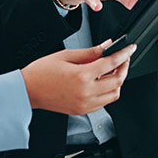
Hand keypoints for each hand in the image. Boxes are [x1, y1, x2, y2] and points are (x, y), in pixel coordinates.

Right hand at [21, 41, 135, 114]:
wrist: (28, 91)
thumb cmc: (42, 72)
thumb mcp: (66, 55)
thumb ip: (90, 52)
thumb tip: (107, 46)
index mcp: (81, 76)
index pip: (112, 63)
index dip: (124, 54)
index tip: (130, 48)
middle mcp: (85, 92)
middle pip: (118, 81)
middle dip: (125, 67)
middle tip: (124, 58)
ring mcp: (85, 104)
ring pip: (114, 94)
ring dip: (118, 82)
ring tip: (114, 70)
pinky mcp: (82, 110)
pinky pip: (104, 103)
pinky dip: (109, 92)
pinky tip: (103, 82)